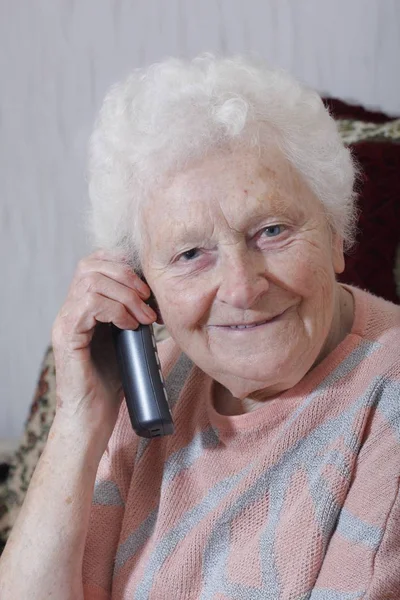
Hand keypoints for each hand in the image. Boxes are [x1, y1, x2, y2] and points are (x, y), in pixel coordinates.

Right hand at [51, 249, 156, 443]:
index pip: (95, 262)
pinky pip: (90, 304)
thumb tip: (170, 305)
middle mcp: (70, 308)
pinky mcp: (66, 334)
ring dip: (126, 295)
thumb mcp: (134, 342)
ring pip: (91, 280)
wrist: (94, 415)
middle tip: (148, 300)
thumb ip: (142, 320)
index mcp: (84, 305)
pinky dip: (116, 309)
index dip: (123, 265)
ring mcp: (65, 320)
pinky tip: (130, 326)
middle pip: (91, 264)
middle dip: (127, 276)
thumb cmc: (114, 382)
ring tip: (144, 317)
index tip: (148, 287)